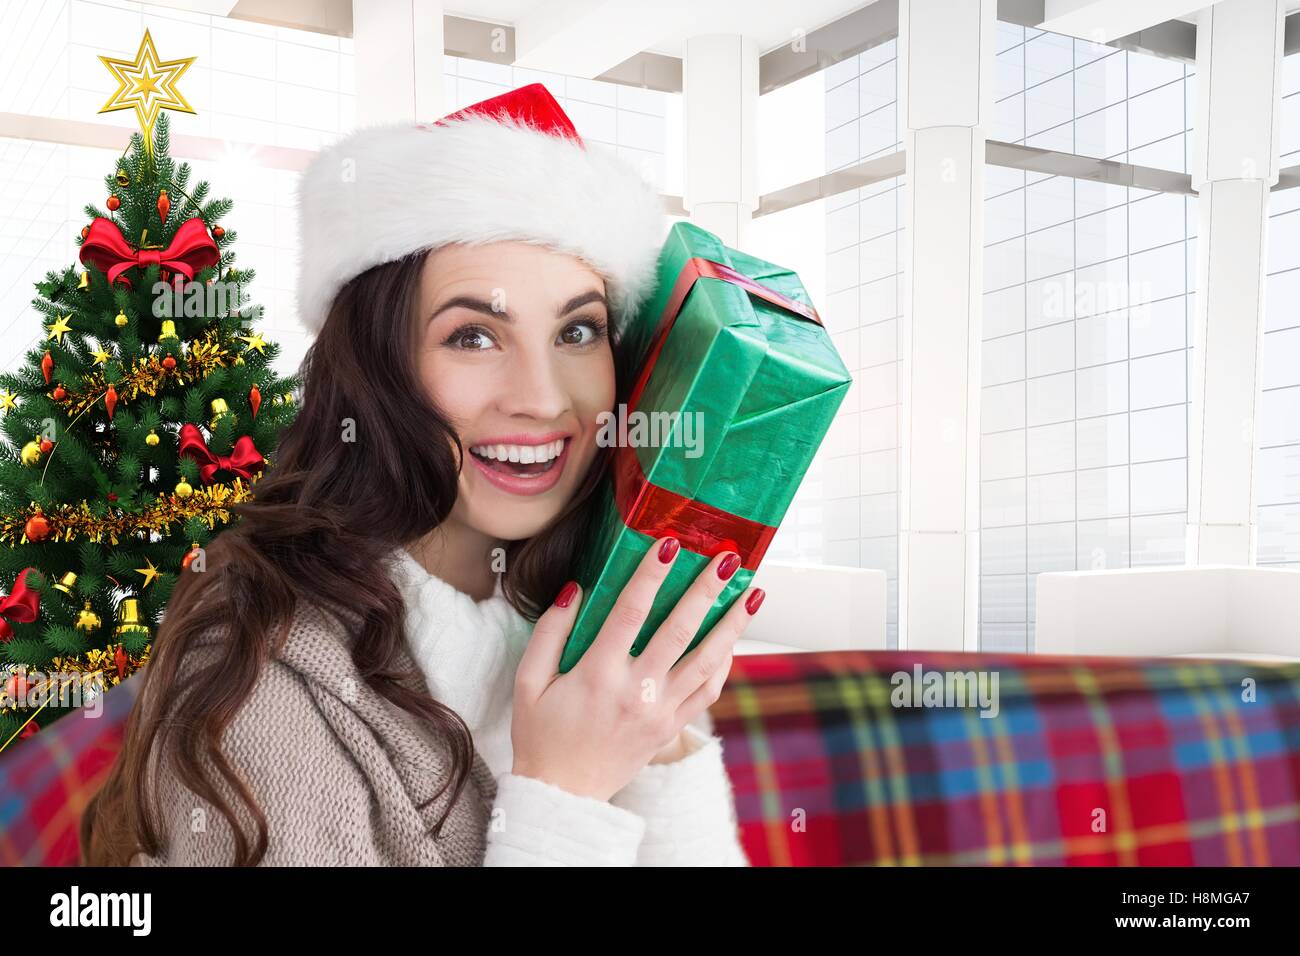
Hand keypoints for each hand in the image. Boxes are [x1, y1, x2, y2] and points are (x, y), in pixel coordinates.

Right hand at [509, 536, 761, 801]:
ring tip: (753, 595)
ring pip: (707, 661)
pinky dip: (724, 663)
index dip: (651, 576)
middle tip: (727, 558)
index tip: (669, 545)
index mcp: (597, 675)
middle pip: (680, 630)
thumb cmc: (541, 735)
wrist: (562, 796)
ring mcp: (660, 712)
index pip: (630, 613)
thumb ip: (550, 632)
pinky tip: (732, 639)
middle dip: (706, 591)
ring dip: (732, 625)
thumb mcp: (528, 682)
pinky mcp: (672, 728)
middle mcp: (636, 692)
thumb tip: (576, 589)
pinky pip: (708, 692)